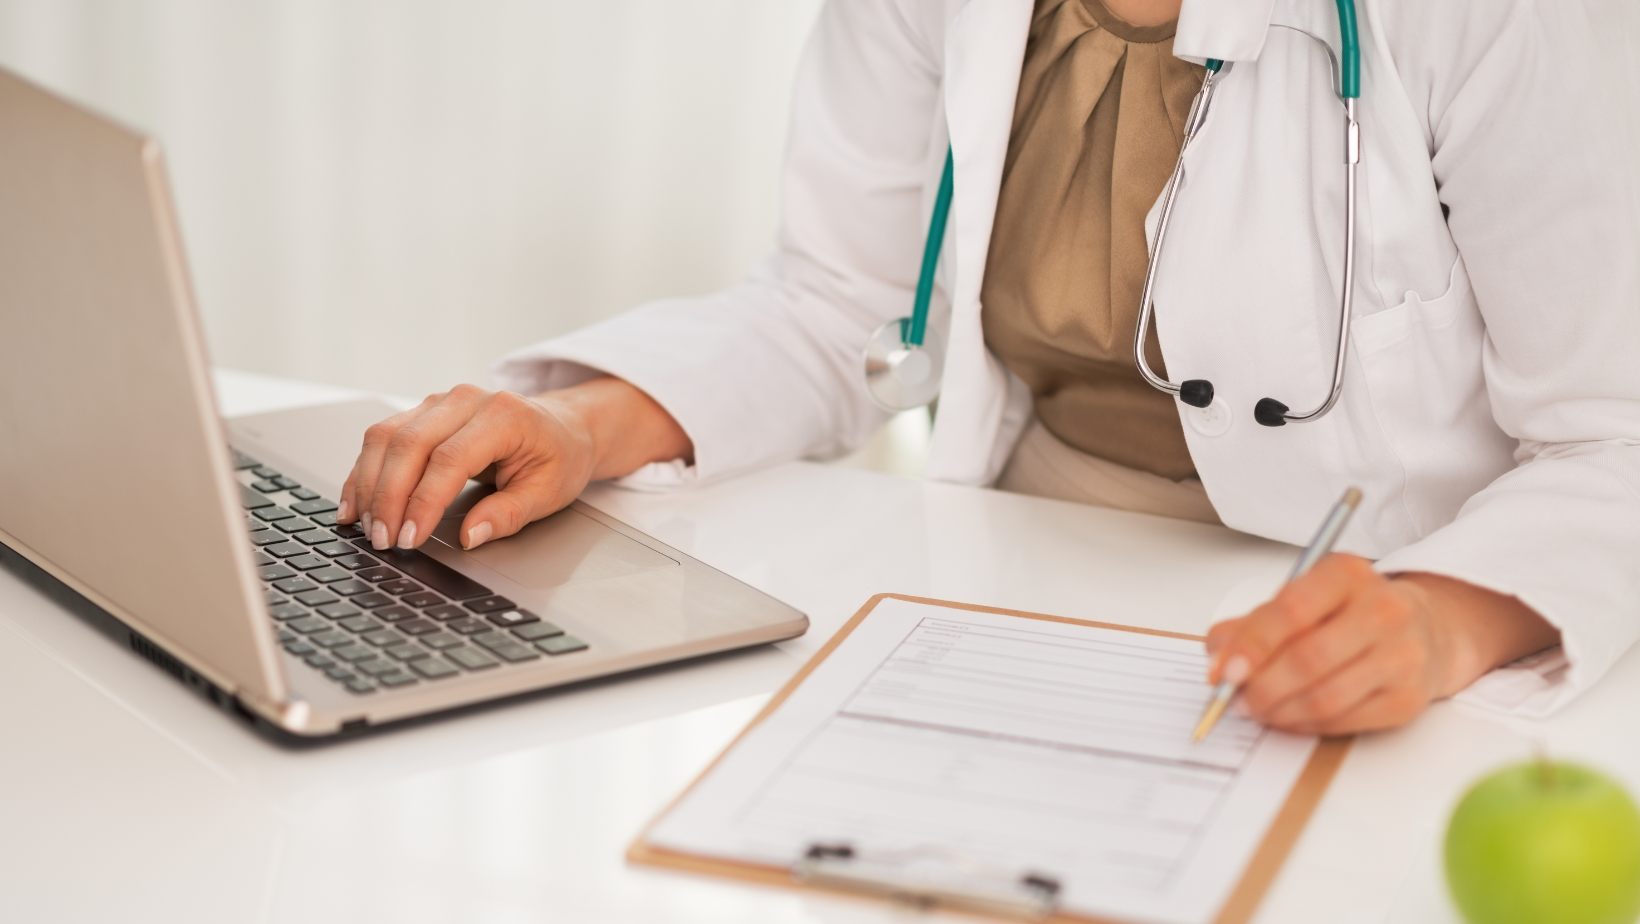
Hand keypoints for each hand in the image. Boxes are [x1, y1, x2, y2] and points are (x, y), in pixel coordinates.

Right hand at [337, 378, 691, 551]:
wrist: (564, 426)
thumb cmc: (560, 456)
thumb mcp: (549, 491)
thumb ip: (509, 514)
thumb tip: (471, 536)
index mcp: (503, 415)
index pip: (449, 459)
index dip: (423, 501)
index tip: (410, 538)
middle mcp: (466, 400)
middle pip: (408, 444)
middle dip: (388, 497)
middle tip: (382, 540)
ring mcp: (440, 402)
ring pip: (386, 437)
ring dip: (368, 484)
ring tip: (364, 526)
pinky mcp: (423, 412)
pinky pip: (383, 437)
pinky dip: (365, 471)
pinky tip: (356, 502)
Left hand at [1204, 554, 1558, 734]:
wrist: (1424, 629)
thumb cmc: (1347, 613)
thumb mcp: (1299, 600)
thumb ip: (1250, 625)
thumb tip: (1217, 660)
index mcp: (1347, 574)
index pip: (1292, 609)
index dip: (1253, 645)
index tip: (1225, 672)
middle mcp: (1383, 610)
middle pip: (1309, 659)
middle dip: (1262, 687)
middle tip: (1236, 699)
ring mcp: (1402, 655)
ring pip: (1326, 697)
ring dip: (1280, 711)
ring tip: (1258, 709)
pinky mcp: (1408, 697)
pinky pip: (1344, 721)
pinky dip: (1305, 725)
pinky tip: (1289, 717)